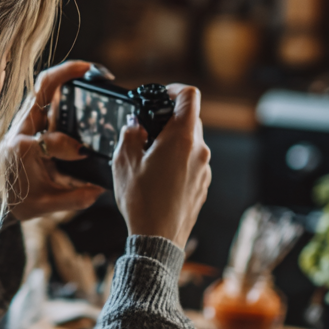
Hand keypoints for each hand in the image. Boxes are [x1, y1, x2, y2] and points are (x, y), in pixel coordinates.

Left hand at [4, 60, 103, 221]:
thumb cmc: (14, 196)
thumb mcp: (43, 205)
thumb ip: (72, 199)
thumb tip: (99, 191)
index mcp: (21, 150)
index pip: (48, 141)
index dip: (70, 147)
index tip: (84, 154)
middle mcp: (22, 128)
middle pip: (41, 90)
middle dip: (67, 74)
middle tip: (94, 71)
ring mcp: (27, 120)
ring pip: (44, 86)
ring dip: (67, 74)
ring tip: (93, 71)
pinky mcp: (31, 118)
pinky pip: (47, 93)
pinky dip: (64, 83)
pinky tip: (82, 81)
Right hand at [112, 84, 211, 247]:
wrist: (158, 239)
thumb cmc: (142, 202)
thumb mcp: (124, 162)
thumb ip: (130, 135)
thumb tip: (134, 125)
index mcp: (182, 138)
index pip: (189, 96)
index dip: (174, 89)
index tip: (161, 95)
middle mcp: (200, 151)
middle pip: (189, 121)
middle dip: (168, 122)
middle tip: (146, 134)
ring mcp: (204, 170)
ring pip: (190, 144)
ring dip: (172, 144)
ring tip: (149, 161)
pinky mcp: (203, 186)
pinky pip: (192, 164)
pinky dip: (178, 163)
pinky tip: (158, 179)